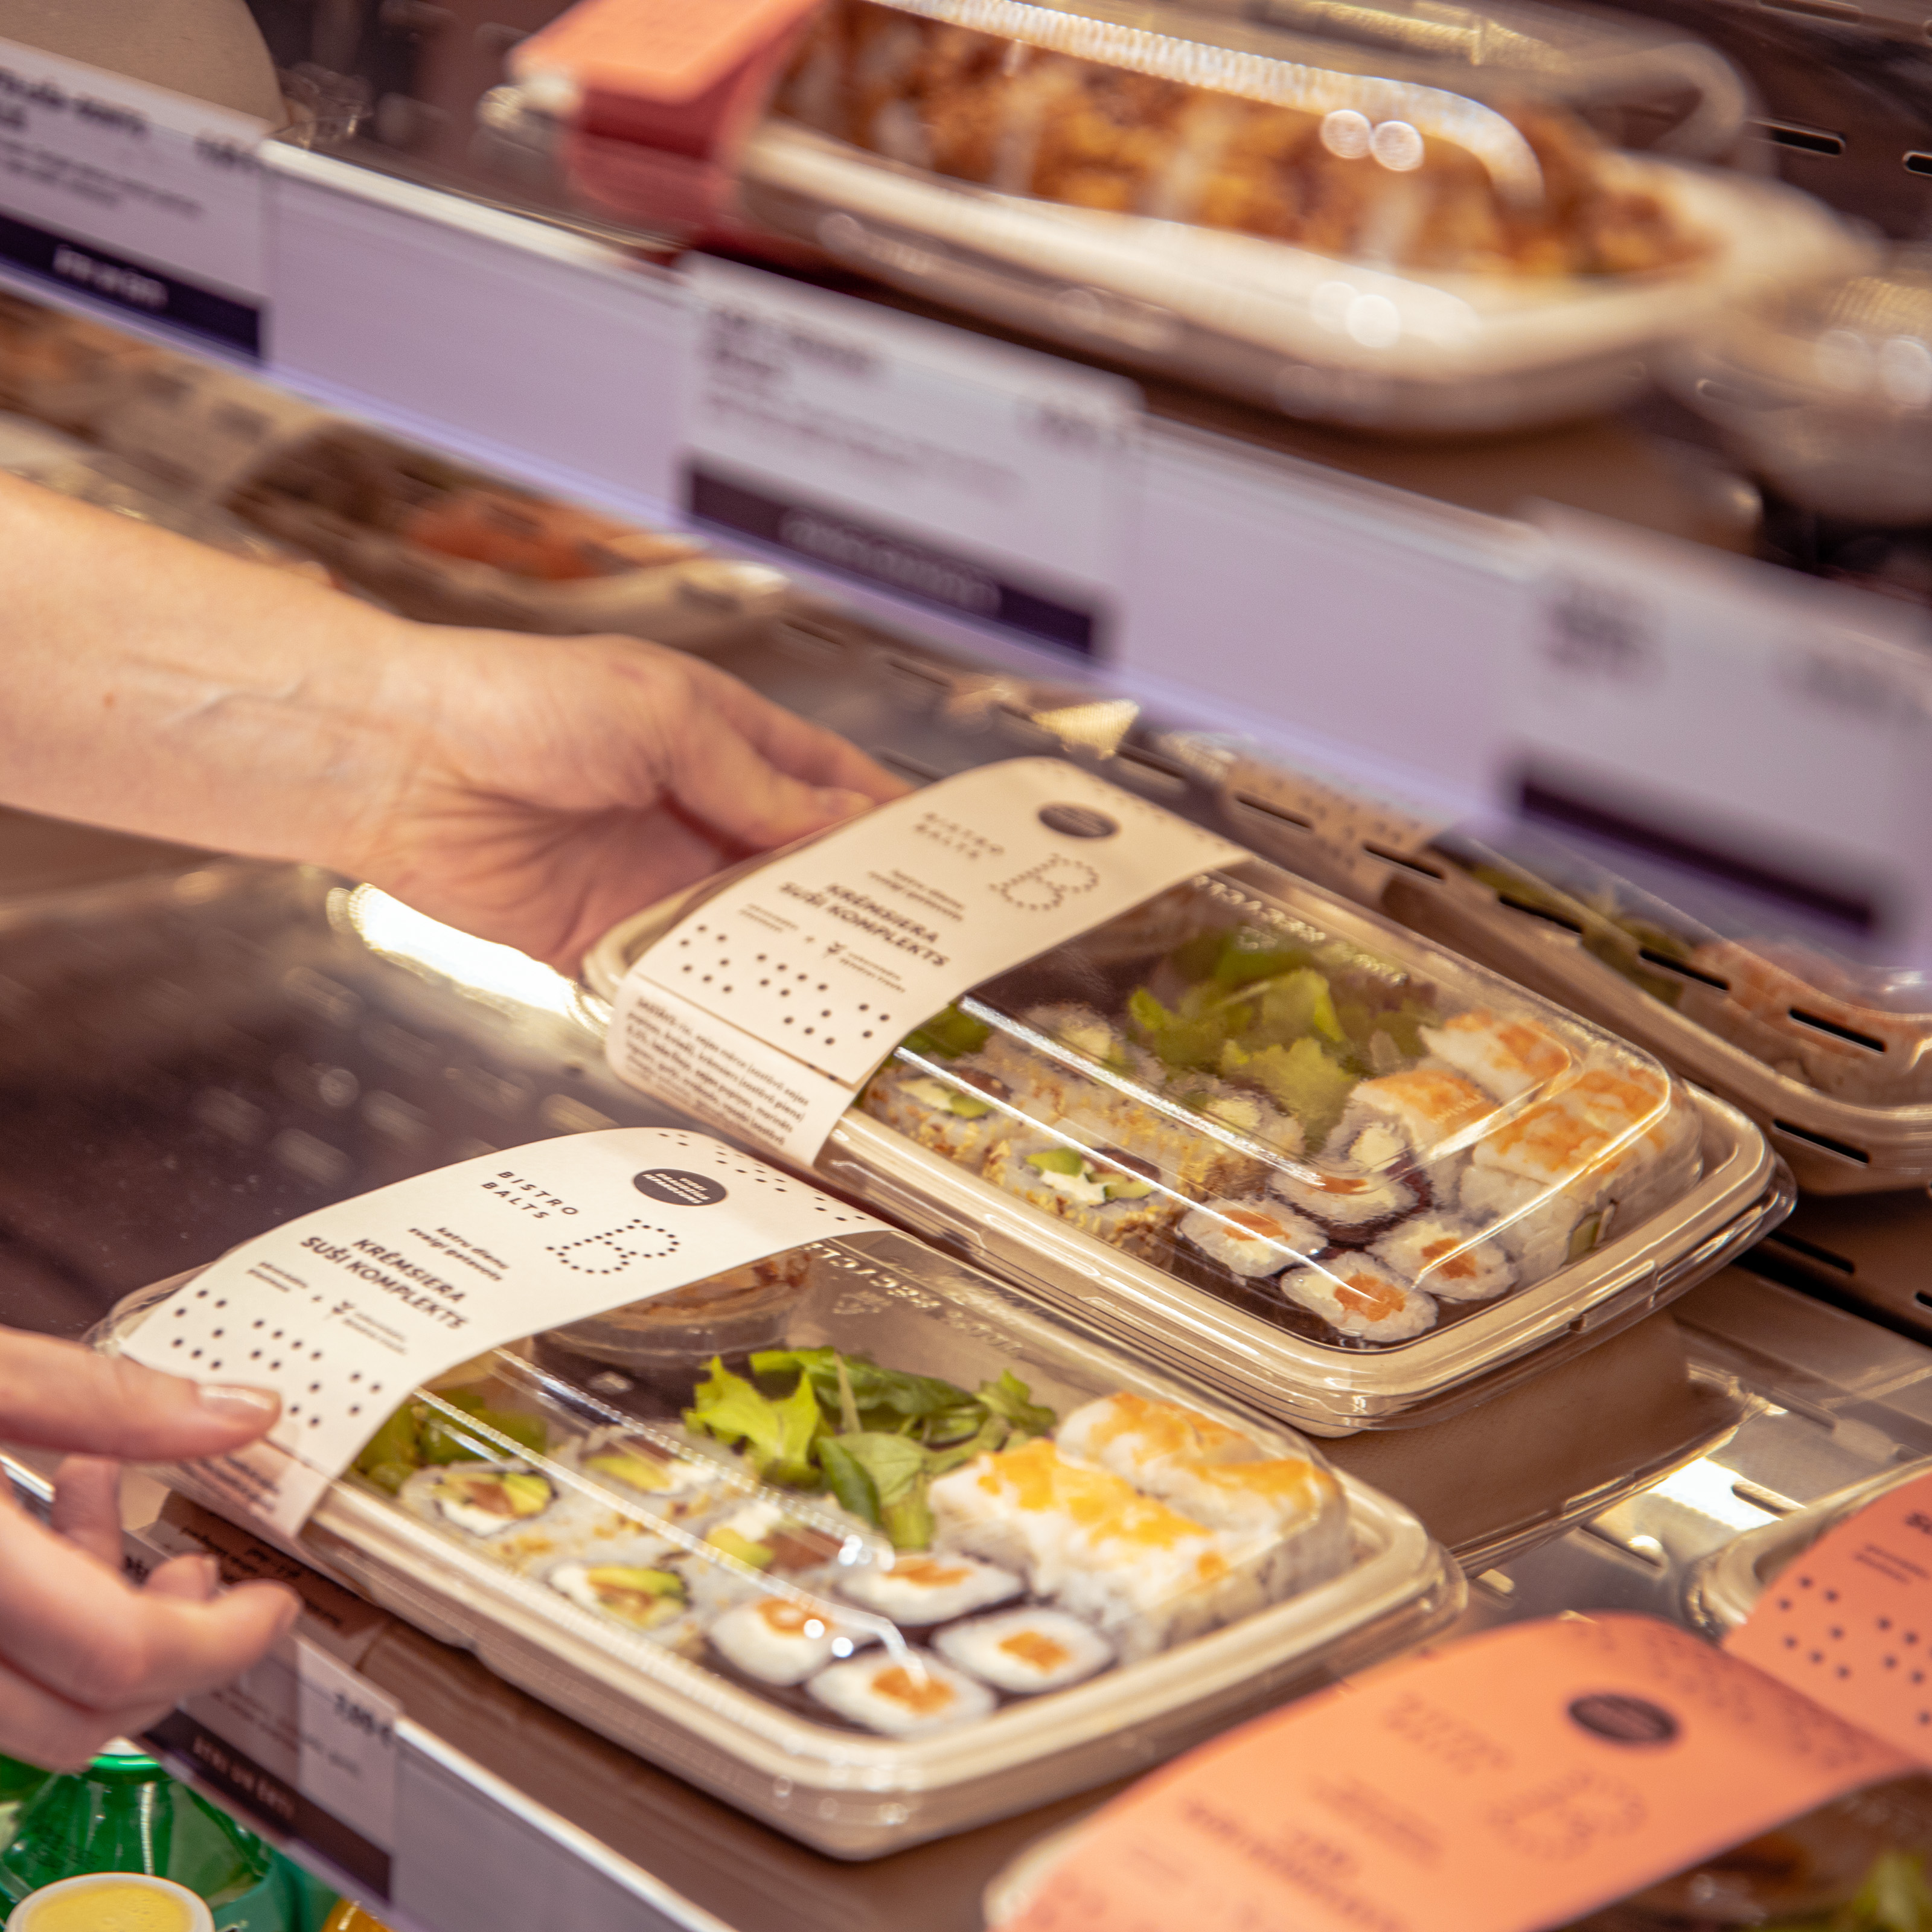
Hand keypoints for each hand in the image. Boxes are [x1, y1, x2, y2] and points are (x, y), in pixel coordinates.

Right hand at [0, 1334, 296, 1767]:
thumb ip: (106, 1398)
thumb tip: (242, 1413)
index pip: (123, 1653)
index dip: (222, 1637)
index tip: (274, 1605)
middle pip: (77, 1718)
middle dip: (169, 1653)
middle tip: (207, 1573)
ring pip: (26, 1709)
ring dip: (95, 1627)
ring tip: (113, 1509)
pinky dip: (34, 1621)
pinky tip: (49, 1520)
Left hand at [350, 627, 908, 971]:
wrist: (399, 758)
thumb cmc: (516, 700)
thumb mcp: (666, 720)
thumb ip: (756, 783)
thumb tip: (838, 827)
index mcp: (718, 737)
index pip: (825, 784)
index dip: (882, 819)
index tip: (936, 860)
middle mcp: (690, 807)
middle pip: (791, 867)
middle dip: (844, 901)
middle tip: (906, 943)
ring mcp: (648, 874)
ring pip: (740, 929)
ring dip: (781, 956)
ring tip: (843, 989)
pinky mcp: (600, 934)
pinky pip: (669, 976)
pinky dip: (705, 996)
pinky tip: (747, 1014)